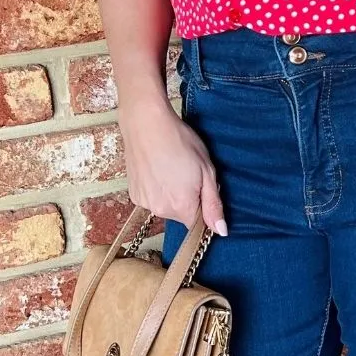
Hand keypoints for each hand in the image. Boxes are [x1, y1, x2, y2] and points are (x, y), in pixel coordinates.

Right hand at [118, 93, 227, 235]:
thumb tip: (221, 231)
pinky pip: (152, 199)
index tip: (202, 188)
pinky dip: (157, 189)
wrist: (146, 124)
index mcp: (182, 206)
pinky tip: (158, 169)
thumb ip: (213, 204)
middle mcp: (161, 210)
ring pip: (166, 207)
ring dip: (171, 194)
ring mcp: (144, 203)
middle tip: (189, 173)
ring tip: (172, 167)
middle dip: (188, 199)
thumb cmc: (181, 142)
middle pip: (182, 214)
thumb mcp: (207, 170)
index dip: (203, 207)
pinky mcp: (134, 194)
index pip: (197, 224)